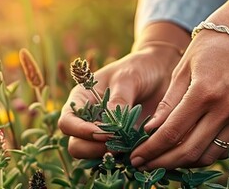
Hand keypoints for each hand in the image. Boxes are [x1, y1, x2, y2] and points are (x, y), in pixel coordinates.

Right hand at [59, 22, 189, 158]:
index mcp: (81, 101)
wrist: (161, 72)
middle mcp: (88, 120)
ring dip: (108, 157)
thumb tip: (110, 124)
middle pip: (76, 145)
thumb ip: (118, 99)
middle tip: (117, 145)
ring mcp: (104, 134)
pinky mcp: (121, 143)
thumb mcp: (127, 78)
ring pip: (93, 156)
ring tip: (128, 149)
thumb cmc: (139, 68)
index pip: (67, 122)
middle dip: (93, 149)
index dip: (80, 131)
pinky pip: (117, 158)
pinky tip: (138, 153)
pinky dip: (125, 160)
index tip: (103, 133)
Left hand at [129, 0, 228, 168]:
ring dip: (184, 162)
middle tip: (144, 165)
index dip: (151, 150)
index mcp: (205, 91)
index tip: (136, 157)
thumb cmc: (212, 44)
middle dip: (163, 162)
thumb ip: (169, 103)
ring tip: (166, 159)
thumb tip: (151, 132)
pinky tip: (191, 149)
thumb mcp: (183, 68)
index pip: (172, 133)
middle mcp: (228, 107)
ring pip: (210, 155)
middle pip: (190, 150)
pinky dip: (208, 153)